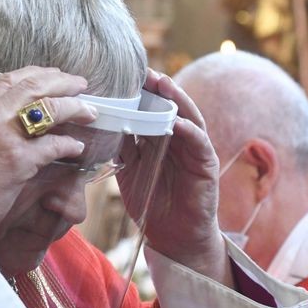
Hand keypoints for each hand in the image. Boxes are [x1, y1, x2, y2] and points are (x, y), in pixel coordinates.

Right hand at [0, 67, 96, 241]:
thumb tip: (9, 119)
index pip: (9, 79)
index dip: (37, 74)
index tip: (55, 75)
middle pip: (33, 86)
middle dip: (62, 82)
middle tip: (81, 85)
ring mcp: (4, 137)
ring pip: (49, 109)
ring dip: (74, 108)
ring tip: (89, 112)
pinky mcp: (18, 161)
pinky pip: (54, 145)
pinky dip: (69, 145)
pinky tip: (77, 148)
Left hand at [117, 69, 228, 283]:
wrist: (173, 238)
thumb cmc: (152, 203)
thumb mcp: (129, 172)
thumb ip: (121, 149)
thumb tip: (102, 125)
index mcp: (158, 138)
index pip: (149, 108)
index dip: (139, 92)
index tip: (123, 75)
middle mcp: (178, 139)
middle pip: (169, 106)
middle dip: (157, 88)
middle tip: (142, 70)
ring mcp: (194, 150)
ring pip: (186, 117)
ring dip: (176, 100)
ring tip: (163, 84)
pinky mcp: (206, 165)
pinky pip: (199, 143)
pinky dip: (189, 131)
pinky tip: (177, 123)